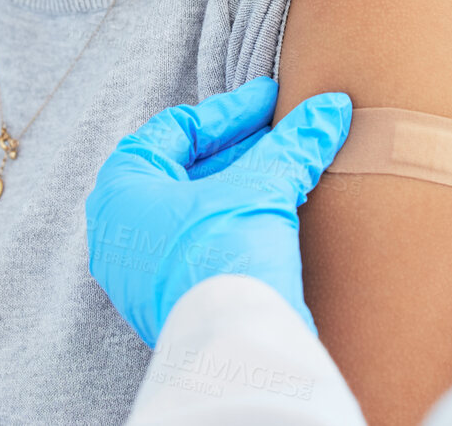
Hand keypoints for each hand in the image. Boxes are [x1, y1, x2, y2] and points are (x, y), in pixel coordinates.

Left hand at [85, 76, 351, 346]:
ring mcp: (143, 270)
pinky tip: (279, 212)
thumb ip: (292, 146)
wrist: (234, 352)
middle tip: (285, 130)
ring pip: (197, 208)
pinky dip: (239, 221)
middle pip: (186, 167)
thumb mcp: (260, 190)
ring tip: (289, 167)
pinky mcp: (172, 299)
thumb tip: (330, 108)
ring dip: (243, 184)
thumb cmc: (223, 259)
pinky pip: (204, 243)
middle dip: (241, 147)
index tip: (271, 99)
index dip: (230, 110)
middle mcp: (121, 229)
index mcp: (121, 189)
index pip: (176, 129)